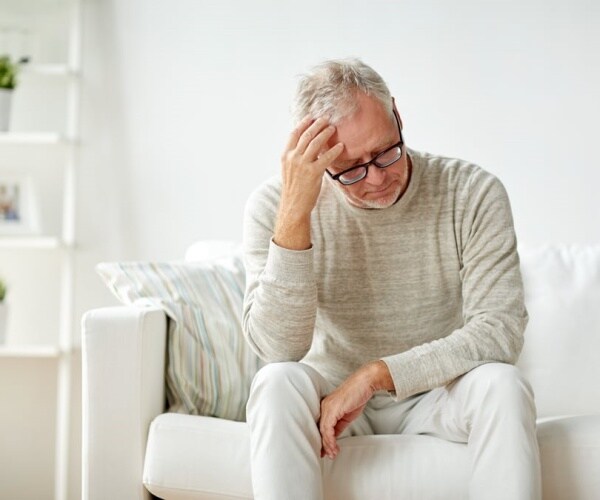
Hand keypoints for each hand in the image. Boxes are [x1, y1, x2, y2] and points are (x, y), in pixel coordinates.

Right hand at [274, 116, 343, 249]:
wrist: (293, 206)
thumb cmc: (294, 189)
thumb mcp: (289, 170)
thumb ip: (296, 157)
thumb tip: (307, 146)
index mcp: (286, 156)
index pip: (294, 134)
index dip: (303, 123)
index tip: (311, 117)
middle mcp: (293, 158)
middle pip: (306, 135)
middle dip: (317, 124)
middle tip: (326, 119)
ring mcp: (303, 165)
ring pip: (315, 142)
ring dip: (326, 133)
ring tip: (333, 128)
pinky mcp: (313, 173)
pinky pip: (326, 157)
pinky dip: (334, 150)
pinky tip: (341, 146)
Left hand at [319, 361, 392, 459]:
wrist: (364, 383)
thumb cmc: (357, 395)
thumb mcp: (346, 414)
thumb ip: (338, 425)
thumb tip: (334, 438)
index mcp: (326, 407)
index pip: (321, 426)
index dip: (322, 440)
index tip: (324, 451)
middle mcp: (324, 406)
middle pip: (320, 429)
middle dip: (323, 445)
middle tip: (327, 456)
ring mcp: (327, 407)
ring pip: (323, 430)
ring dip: (328, 445)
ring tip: (332, 454)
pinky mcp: (333, 409)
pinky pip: (328, 428)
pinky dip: (330, 439)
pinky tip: (334, 446)